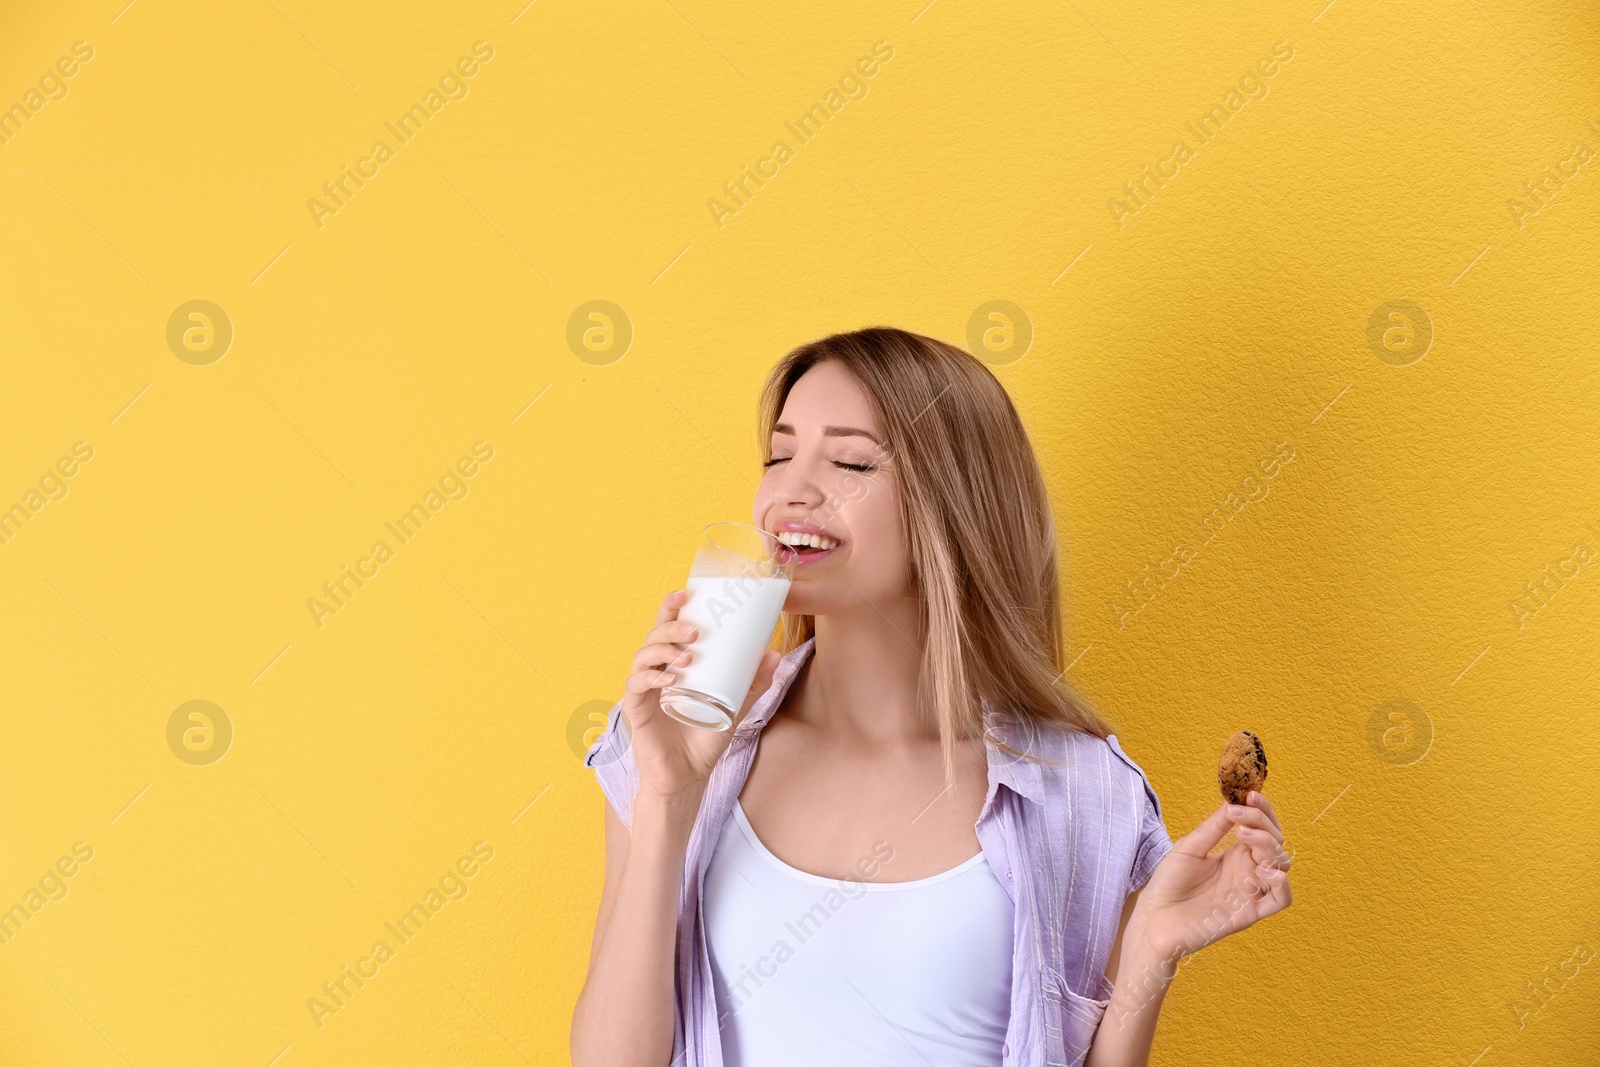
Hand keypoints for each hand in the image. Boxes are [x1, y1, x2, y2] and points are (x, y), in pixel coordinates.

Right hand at [619, 589, 781, 805]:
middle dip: (670, 626)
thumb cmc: (706, 736)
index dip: (671, 607)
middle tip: (694, 631)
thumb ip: (754, 682)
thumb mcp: (735, 705)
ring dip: (663, 650)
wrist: (689, 775)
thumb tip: (775, 654)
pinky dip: (651, 677)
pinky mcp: (636, 710)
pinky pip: (636, 686)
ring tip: (687, 655)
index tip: (686, 593)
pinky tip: (670, 678)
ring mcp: (644, 690)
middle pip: (653, 635)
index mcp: (675, 663)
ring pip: (642, 656)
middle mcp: (656, 671)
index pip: (668, 627)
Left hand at [1128, 790, 1291, 961]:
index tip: (1250, 794)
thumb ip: (1214, 827)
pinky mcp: (1250, 913)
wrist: (1154, 918)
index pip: (1262, 828)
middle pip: (1276, 843)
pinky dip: (1282, 882)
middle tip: (1238, 816)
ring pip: (1282, 866)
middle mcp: (1247, 871)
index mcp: (1235, 854)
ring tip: (1243, 836)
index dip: (1262, 810)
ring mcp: (1251, 891)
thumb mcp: (1190, 847)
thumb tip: (1234, 801)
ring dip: (1270, 846)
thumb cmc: (1168, 884)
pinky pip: (1282, 899)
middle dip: (1263, 823)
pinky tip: (1262, 869)